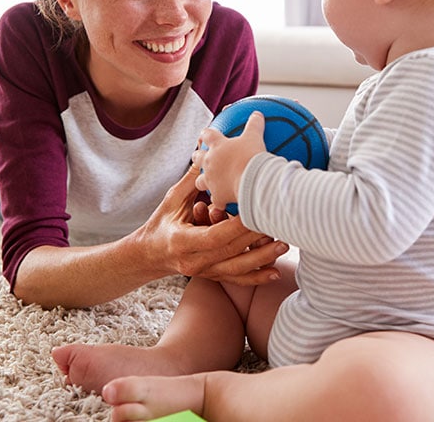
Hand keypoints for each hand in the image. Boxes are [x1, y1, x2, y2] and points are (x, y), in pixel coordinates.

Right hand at [138, 166, 286, 282]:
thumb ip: (192, 181)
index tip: (255, 213)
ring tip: (284, 245)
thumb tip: (205, 153)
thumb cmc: (161, 223)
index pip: (213, 236)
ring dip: (262, 258)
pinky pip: (236, 280)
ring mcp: (204, 272)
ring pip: (237, 269)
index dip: (236, 227)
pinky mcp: (212, 276)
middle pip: (230, 252)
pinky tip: (275, 272)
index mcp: (182, 241)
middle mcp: (194, 261)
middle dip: (256, 239)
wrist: (149, 254)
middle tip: (279, 225)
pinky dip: (256, 277)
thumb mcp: (172, 200)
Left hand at [193, 111, 266, 209]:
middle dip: (197, 156)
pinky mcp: (217, 197)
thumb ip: (255, 124)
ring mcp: (211, 181)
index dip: (206, 134)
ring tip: (207, 182)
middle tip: (200, 156)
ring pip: (199, 181)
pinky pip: (216, 200)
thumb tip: (257, 113)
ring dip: (202, 180)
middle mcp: (209, 162)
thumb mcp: (255, 136)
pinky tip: (224, 203)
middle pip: (197, 157)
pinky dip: (219, 200)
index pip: (207, 135)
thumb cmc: (253, 157)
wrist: (253, 181)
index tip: (206, 134)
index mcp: (217, 145)